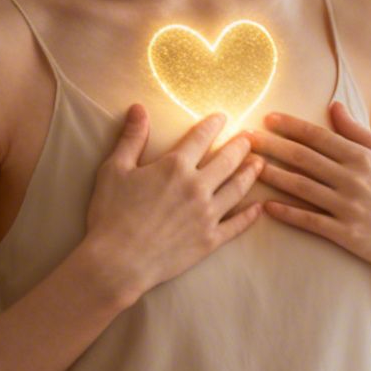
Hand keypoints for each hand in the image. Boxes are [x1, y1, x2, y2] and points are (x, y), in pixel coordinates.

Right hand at [78, 106, 265, 302]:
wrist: (117, 262)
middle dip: (240, 146)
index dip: (214, 124)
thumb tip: (138, 108)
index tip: (223, 117)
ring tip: (260, 164)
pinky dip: (250, 215)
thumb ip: (131, 138)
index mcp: (175, 166)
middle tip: (250, 138)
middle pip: (227, 160)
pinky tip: (259, 208)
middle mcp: (197, 186)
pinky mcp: (210, 240)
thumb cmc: (111, 214)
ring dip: (250, 174)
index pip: (201, 137)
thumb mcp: (114, 170)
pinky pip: (237, 225)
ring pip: (238, 189)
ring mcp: (207, 214)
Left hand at [244, 100, 370, 280]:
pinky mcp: (346, 233)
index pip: (319, 136)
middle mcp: (354, 179)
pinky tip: (266, 206)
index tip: (267, 118)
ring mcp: (349, 207)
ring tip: (248, 167)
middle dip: (272, 145)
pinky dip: (287, 212)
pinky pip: (310, 220)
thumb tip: (334, 105)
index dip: (291, 126)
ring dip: (272, 175)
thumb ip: (358, 132)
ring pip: (302, 187)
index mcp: (363, 157)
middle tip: (245, 138)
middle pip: (304, 158)